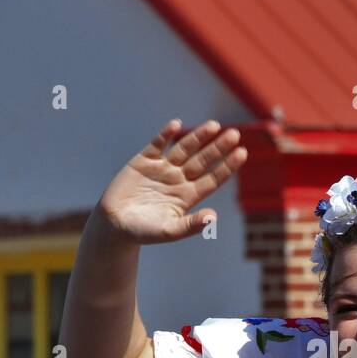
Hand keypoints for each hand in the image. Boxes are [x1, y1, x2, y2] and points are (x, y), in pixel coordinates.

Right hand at [96, 119, 247, 246]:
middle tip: (235, 134)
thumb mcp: (170, 231)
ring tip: (214, 125)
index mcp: (188, 196)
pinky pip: (157, 144)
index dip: (227, 166)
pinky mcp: (143, 161)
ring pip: (184, 149)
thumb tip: (214, 217)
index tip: (242, 153)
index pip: (212, 179)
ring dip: (198, 137)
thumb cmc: (143, 233)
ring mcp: (162, 169)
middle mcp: (178, 180)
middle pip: (203, 160)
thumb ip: (191, 225)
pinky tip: (177, 125)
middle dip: (217, 147)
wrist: (114, 226)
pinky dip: (166, 135)